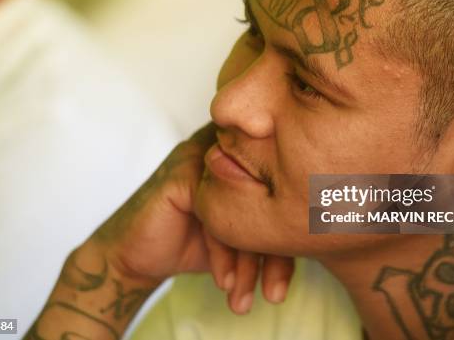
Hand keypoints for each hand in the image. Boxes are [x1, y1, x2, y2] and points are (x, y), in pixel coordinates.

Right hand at [91, 123, 293, 313]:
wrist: (137, 255)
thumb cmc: (193, 243)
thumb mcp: (241, 239)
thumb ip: (272, 228)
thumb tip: (316, 243)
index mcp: (246, 160)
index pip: (281, 197)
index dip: (288, 242)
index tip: (282, 284)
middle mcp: (228, 153)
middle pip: (266, 202)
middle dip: (272, 256)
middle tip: (273, 294)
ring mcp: (204, 159)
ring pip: (244, 211)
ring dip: (248, 264)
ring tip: (246, 299)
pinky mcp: (183, 176)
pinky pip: (216, 217)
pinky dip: (222, 255)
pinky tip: (225, 282)